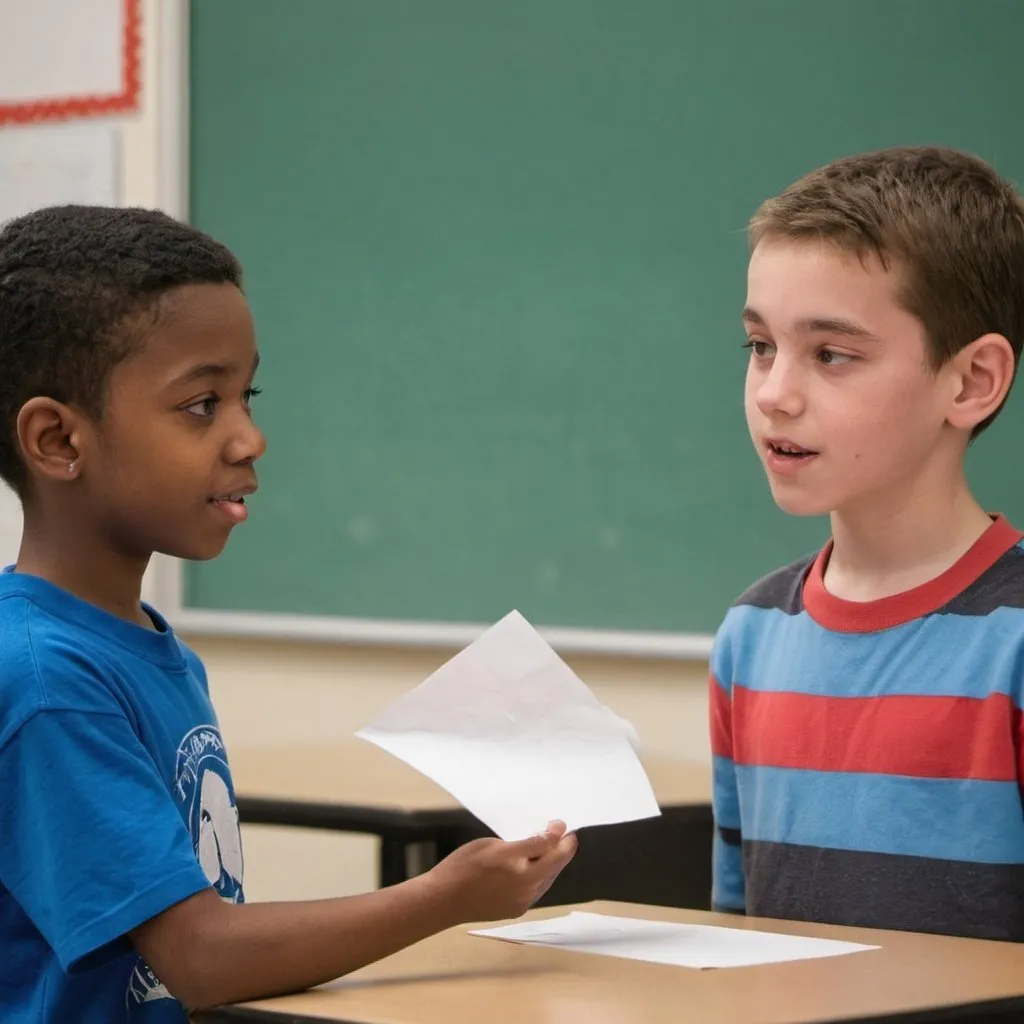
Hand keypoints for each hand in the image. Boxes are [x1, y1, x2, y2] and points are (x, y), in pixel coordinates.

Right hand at [423, 820, 576, 925]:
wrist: (444, 900)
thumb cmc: (462, 865)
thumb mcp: (490, 845)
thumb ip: (520, 845)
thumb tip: (543, 842)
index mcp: (516, 863)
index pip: (547, 845)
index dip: (558, 833)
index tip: (560, 824)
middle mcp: (525, 884)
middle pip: (555, 864)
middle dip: (563, 849)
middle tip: (567, 836)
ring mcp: (523, 900)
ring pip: (548, 879)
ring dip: (554, 864)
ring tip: (555, 851)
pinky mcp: (518, 910)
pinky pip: (537, 890)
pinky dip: (541, 877)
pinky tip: (537, 869)